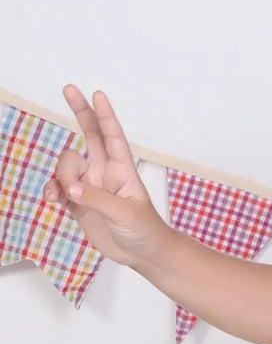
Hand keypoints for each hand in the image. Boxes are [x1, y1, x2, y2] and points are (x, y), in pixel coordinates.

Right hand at [43, 85, 169, 266]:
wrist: (143, 254)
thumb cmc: (145, 230)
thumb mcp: (126, 214)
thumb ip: (97, 200)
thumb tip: (70, 189)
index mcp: (123, 170)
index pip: (113, 137)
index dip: (105, 115)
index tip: (97, 94)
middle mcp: (105, 172)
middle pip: (90, 135)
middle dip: (80, 112)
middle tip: (69, 88)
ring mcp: (90, 186)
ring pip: (66, 166)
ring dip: (61, 176)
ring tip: (69, 196)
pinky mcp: (79, 203)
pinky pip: (58, 188)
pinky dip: (53, 190)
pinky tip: (54, 199)